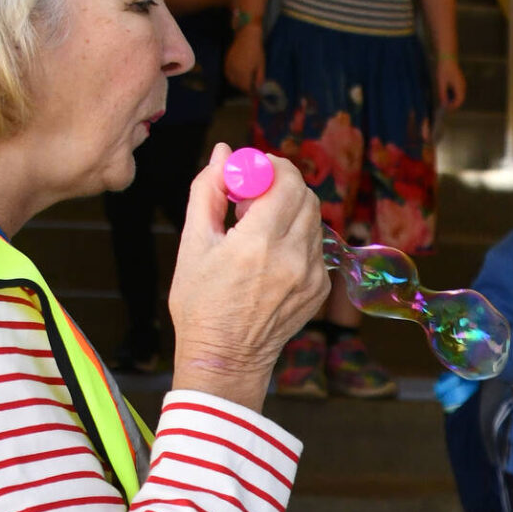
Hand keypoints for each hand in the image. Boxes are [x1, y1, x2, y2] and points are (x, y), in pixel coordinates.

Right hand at [168, 144, 328, 411]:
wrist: (226, 359)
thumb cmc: (201, 303)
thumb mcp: (193, 243)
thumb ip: (207, 191)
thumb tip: (222, 153)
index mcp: (259, 243)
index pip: (287, 181)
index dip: (271, 166)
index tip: (251, 170)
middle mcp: (293, 258)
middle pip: (306, 196)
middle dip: (281, 185)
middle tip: (253, 196)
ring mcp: (312, 276)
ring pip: (314, 220)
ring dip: (290, 210)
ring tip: (258, 228)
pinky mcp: (319, 290)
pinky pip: (315, 248)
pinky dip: (297, 238)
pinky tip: (270, 254)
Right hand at [225, 22, 264, 96]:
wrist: (246, 36)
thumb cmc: (256, 51)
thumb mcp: (261, 66)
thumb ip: (259, 79)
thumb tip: (258, 89)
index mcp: (244, 73)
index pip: (246, 89)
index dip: (252, 93)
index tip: (257, 95)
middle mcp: (234, 71)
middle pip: (239, 86)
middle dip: (246, 89)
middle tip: (252, 89)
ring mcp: (229, 66)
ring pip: (232, 81)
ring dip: (239, 84)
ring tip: (246, 82)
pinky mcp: (226, 61)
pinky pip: (228, 74)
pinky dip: (233, 78)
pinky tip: (239, 76)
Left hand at [437, 58, 466, 111]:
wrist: (447, 57)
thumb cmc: (444, 69)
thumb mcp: (441, 83)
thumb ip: (443, 94)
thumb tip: (443, 103)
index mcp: (460, 87)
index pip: (459, 101)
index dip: (453, 106)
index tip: (446, 109)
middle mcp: (463, 86)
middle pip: (459, 99)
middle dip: (453, 103)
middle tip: (444, 106)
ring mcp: (462, 83)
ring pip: (458, 95)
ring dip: (452, 99)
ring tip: (444, 100)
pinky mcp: (459, 81)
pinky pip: (457, 90)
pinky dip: (452, 94)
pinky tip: (446, 92)